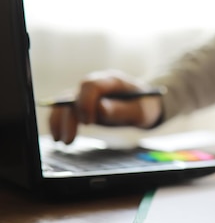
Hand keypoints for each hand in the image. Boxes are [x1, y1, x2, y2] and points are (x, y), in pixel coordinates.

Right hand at [48, 70, 162, 143]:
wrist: (146, 104)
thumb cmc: (145, 106)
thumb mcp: (140, 111)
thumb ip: (121, 109)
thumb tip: (100, 108)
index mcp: (112, 80)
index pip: (90, 85)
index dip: (85, 103)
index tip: (88, 123)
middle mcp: (97, 84)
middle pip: (75, 95)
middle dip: (69, 117)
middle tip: (69, 140)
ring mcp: (89, 94)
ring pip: (66, 103)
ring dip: (59, 121)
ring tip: (61, 141)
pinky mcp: (85, 104)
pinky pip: (67, 110)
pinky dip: (60, 122)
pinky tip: (59, 137)